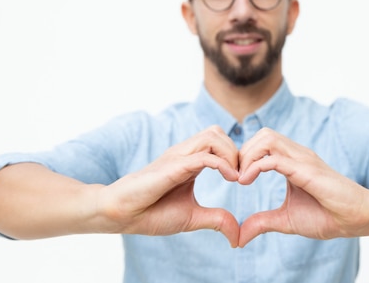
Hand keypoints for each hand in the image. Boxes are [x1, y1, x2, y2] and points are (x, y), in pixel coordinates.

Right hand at [94, 126, 240, 246]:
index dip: (237, 155)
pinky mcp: (172, 166)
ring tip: (236, 177)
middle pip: (217, 132)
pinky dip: (222, 164)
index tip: (245, 178)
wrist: (122, 215)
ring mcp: (178, 157)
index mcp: (190, 161)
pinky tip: (230, 179)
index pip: (219, 141)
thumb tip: (238, 236)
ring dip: (231, 153)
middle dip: (237, 150)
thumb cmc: (152, 212)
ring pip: (212, 135)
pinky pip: (203, 156)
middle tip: (242, 176)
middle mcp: (184, 153)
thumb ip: (217, 220)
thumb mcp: (193, 217)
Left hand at [237, 128, 368, 246]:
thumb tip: (239, 237)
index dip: (244, 156)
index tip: (235, 178)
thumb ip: (262, 222)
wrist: (356, 219)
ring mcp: (303, 159)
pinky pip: (275, 158)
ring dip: (247, 155)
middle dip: (242, 152)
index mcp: (292, 161)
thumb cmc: (327, 216)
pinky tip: (246, 181)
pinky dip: (255, 166)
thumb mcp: (286, 219)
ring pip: (267, 138)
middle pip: (262, 134)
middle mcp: (297, 154)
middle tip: (235, 176)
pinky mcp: (306, 170)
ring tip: (241, 178)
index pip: (262, 142)